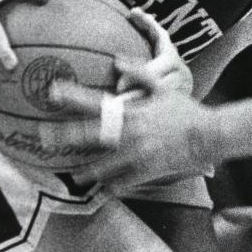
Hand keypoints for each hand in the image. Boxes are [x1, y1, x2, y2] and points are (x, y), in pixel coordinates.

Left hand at [48, 16, 211, 185]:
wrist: (208, 135)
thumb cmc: (185, 111)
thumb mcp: (163, 88)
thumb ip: (138, 73)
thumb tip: (115, 60)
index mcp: (132, 111)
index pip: (96, 102)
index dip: (73, 97)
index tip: (52, 92)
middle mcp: (130, 133)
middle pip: (90, 135)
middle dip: (64, 135)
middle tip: (43, 136)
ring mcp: (137, 154)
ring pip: (103, 165)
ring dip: (86, 171)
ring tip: (74, 175)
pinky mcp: (146, 171)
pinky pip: (122, 183)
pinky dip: (112, 188)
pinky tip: (103, 191)